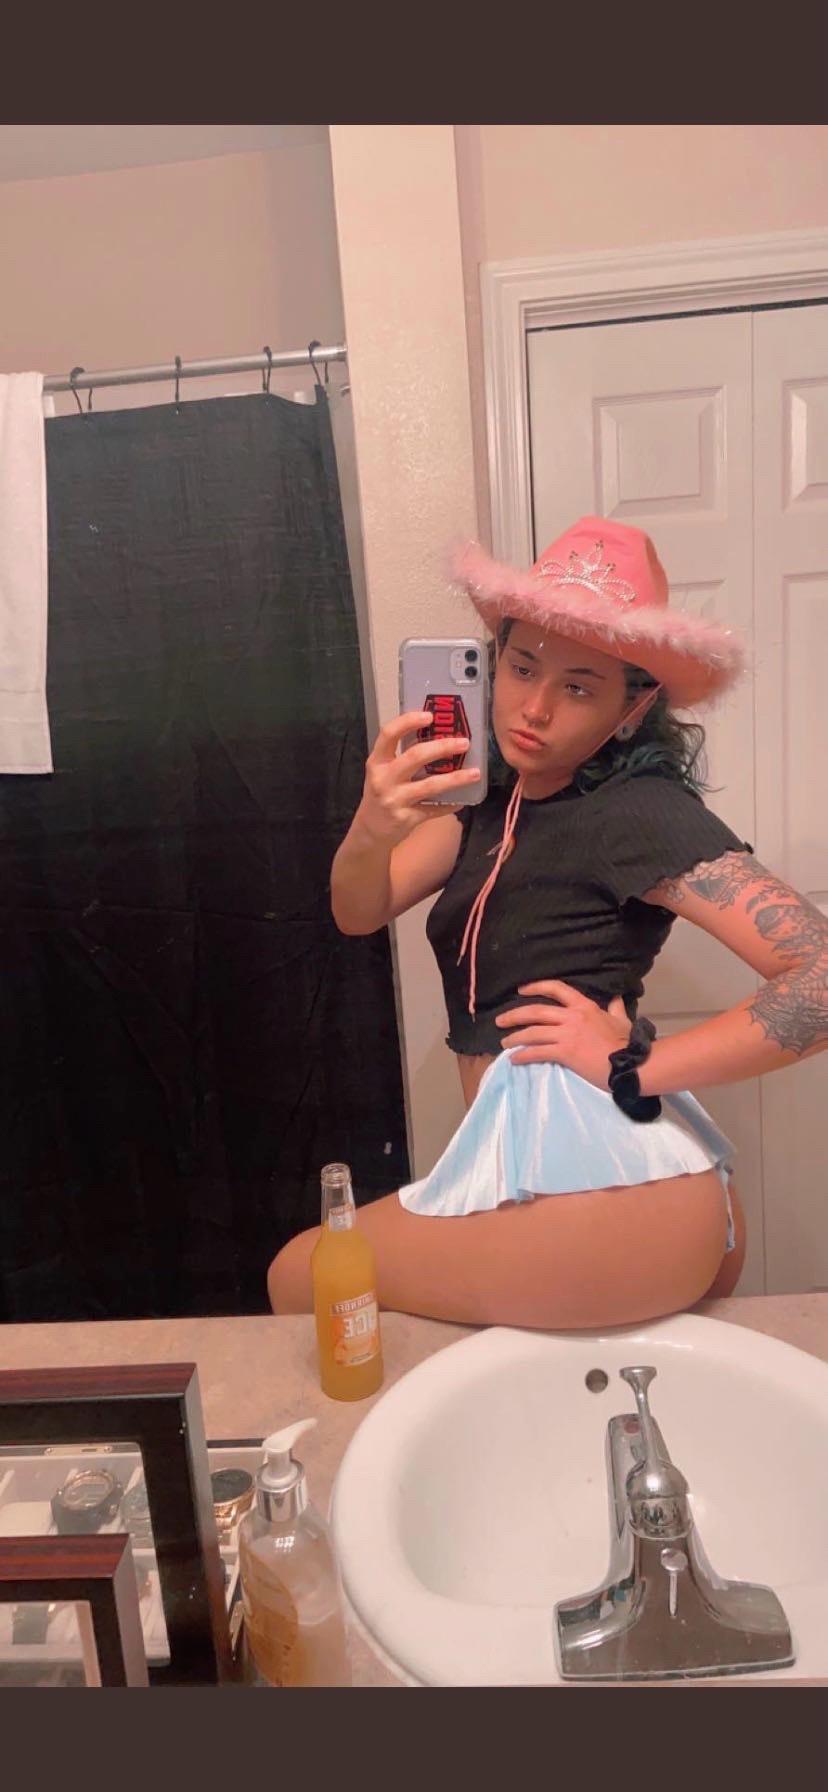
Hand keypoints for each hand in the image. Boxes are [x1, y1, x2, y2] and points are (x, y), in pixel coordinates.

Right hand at [355, 710, 481, 845]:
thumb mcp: (382, 771)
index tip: (430, 715)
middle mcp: (384, 779)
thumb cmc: (380, 794)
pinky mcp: (407, 818)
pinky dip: (451, 804)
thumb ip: (401, 755)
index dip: (409, 721)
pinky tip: (464, 799)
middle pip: (415, 756)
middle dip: (443, 747)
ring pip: (430, 785)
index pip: (388, 734)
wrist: (369, 830)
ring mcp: (395, 800)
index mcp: (377, 761)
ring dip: (456, 778)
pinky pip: (435, 809)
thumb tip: (438, 735)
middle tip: (464, 742)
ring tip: (475, 773)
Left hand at [496, 981, 630, 1088]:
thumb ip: (616, 1007)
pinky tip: (514, 1059)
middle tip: (499, 1020)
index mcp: (584, 1006)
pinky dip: (523, 1055)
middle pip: (536, 1011)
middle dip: (514, 1015)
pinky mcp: (566, 1052)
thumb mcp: (622, 1020)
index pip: (557, 989)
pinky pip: (538, 1052)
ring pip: (533, 1032)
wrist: (632, 1063)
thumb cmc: (627, 1043)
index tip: (521, 989)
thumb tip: (617, 997)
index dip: (536, 987)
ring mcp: (568, 1034)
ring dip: (515, 1037)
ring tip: (504, 1043)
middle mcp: (572, 1016)